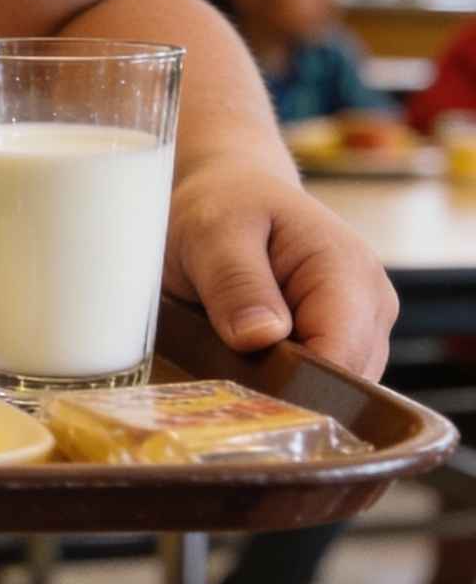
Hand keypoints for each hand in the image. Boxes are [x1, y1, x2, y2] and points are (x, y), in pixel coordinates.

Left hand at [164, 159, 397, 379]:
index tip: (243, 391)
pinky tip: (247, 365)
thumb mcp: (213, 232)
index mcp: (347, 271)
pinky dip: (284, 382)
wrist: (233, 193)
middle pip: (342, 381)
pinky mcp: (342, 341)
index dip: (294, 383)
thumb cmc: (225, 206)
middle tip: (223, 378)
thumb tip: (261, 337)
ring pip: (333, 388)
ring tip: (231, 362)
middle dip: (286, 389)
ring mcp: (363, 326)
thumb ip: (236, 283)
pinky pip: (321, 381)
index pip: (341, 355)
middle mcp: (371, 304)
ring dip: (283, 386)